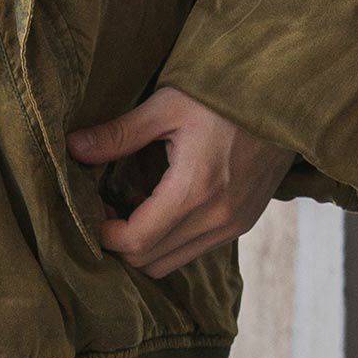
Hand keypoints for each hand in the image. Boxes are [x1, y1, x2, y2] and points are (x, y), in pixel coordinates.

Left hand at [65, 85, 296, 279]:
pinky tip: (158, 207)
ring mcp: (234, 225)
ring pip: (173, 262)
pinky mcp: (243, 222)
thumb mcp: (165, 106)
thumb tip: (73, 147)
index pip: (137, 242)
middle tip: (103, 208)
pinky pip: (196, 250)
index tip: (89, 208)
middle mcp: (218, 219)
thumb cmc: (222, 96)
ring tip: (127, 208)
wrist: (284, 98)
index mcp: (196, 191)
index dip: (104, 234)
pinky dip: (169, 240)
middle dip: (119, 243)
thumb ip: (119, 133)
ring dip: (144, 245)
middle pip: (152, 261)